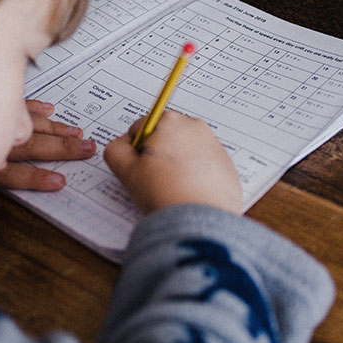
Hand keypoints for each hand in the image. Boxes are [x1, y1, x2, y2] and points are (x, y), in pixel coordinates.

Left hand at [0, 100, 95, 190]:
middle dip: (62, 147)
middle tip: (86, 148)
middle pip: (31, 145)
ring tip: (75, 132)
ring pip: (29, 123)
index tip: (60, 181)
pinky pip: (16, 104)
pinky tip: (47, 109)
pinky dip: (34, 106)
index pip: (15, 174)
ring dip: (54, 128)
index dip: (37, 178)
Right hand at [104, 110, 242, 214]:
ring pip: (184, 152)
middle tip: (156, 180)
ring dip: (176, 165)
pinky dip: (195, 176)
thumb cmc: (162, 192)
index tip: (141, 169)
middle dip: (158, 155)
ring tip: (173, 189)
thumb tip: (123, 144)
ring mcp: (215, 146)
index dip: (135, 151)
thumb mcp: (125, 170)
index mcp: (170, 121)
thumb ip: (115, 149)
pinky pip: (204, 166)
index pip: (140, 129)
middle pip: (165, 138)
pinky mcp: (227, 165)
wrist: (199, 221)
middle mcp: (195, 126)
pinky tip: (189, 193)